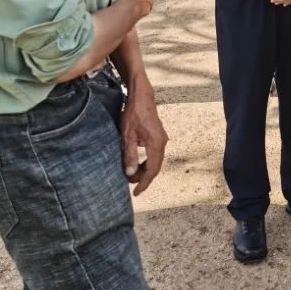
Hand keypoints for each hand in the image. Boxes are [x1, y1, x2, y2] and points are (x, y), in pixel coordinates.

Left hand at [119, 81, 168, 195]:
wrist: (142, 97)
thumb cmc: (134, 114)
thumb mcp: (128, 136)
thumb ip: (130, 155)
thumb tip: (130, 174)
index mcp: (156, 144)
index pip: (152, 170)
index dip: (144, 183)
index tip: (136, 192)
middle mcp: (162, 143)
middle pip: (155, 167)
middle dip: (144, 178)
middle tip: (132, 185)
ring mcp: (162, 139)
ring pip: (156, 161)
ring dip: (145, 170)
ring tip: (133, 175)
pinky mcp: (159, 136)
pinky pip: (155, 154)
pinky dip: (148, 162)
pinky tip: (138, 163)